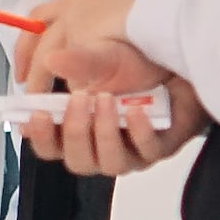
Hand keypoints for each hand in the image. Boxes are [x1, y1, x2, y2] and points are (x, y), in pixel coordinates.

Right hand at [10, 0, 200, 170]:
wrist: (182, 64)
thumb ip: (77, 62)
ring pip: (111, 164)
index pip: (50, 146)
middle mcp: (103, 146)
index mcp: (80, 129)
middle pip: (77, 160)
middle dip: (74, 132)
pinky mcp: (160, 147)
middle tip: (77, 100)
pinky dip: (139, 133)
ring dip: (104, 133)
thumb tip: (51, 61)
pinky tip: (136, 111)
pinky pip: (147, 152)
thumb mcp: (103, 55)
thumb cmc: (140, 63)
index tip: (37, 114)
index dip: (40, 136)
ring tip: (106, 100)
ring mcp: (132, 150)